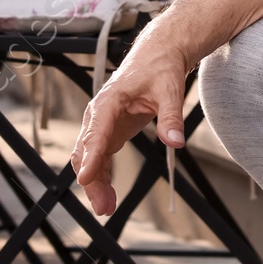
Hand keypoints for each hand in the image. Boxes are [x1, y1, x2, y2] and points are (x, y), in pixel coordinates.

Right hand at [71, 32, 189, 216]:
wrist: (158, 55)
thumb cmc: (160, 68)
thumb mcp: (170, 89)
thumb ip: (171, 117)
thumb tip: (176, 143)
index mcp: (109, 100)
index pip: (96, 132)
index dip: (92, 156)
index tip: (87, 179)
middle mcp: (99, 113)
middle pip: (86, 150)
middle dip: (92, 179)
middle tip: (103, 206)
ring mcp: (102, 123)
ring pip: (90, 158)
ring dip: (96, 183)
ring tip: (106, 208)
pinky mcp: (110, 130)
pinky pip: (101, 157)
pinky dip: (102, 176)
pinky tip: (108, 195)